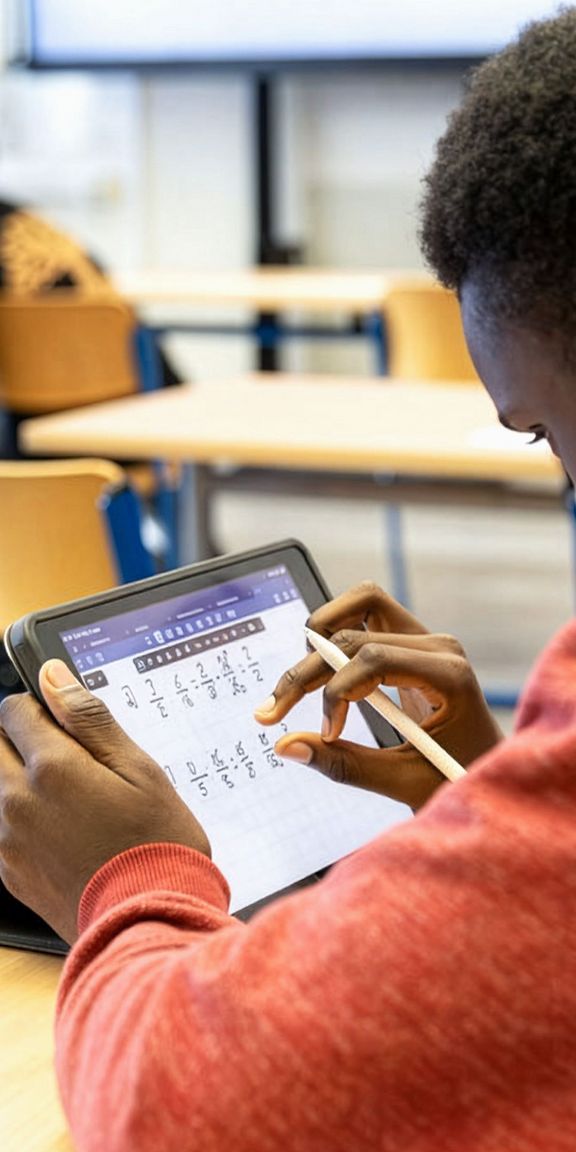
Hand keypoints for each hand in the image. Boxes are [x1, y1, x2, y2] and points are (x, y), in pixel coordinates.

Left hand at [0, 660, 209, 942]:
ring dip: (24, 781)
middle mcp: (18, 800)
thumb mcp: (139, 769)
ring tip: (76, 801)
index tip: (67, 723)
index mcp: (51, 768)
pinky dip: (26, 820)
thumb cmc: (155, 844)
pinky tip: (68, 833)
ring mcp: (9, 839)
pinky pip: (4, 827)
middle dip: (24, 740)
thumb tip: (53, 677)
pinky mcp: (10, 871)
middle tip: (71, 759)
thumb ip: (89, 719)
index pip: (13, 709)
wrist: (148, 922)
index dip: (41, 707)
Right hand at [255, 582, 502, 809]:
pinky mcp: (411, 640)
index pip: (374, 659)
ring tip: (299, 684)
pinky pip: (365, 614)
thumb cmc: (456, 780)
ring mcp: (425, 638)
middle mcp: (438, 646)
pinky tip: (321, 673)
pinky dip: (335, 635)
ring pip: (359, 603)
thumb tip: (285, 746)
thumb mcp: (403, 781)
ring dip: (321, 638)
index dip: (336, 693)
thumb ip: (344, 764)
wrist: (486, 769)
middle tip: (274, 711)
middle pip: (355, 633)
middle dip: (308, 672)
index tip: (327, 733)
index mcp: (448, 676)